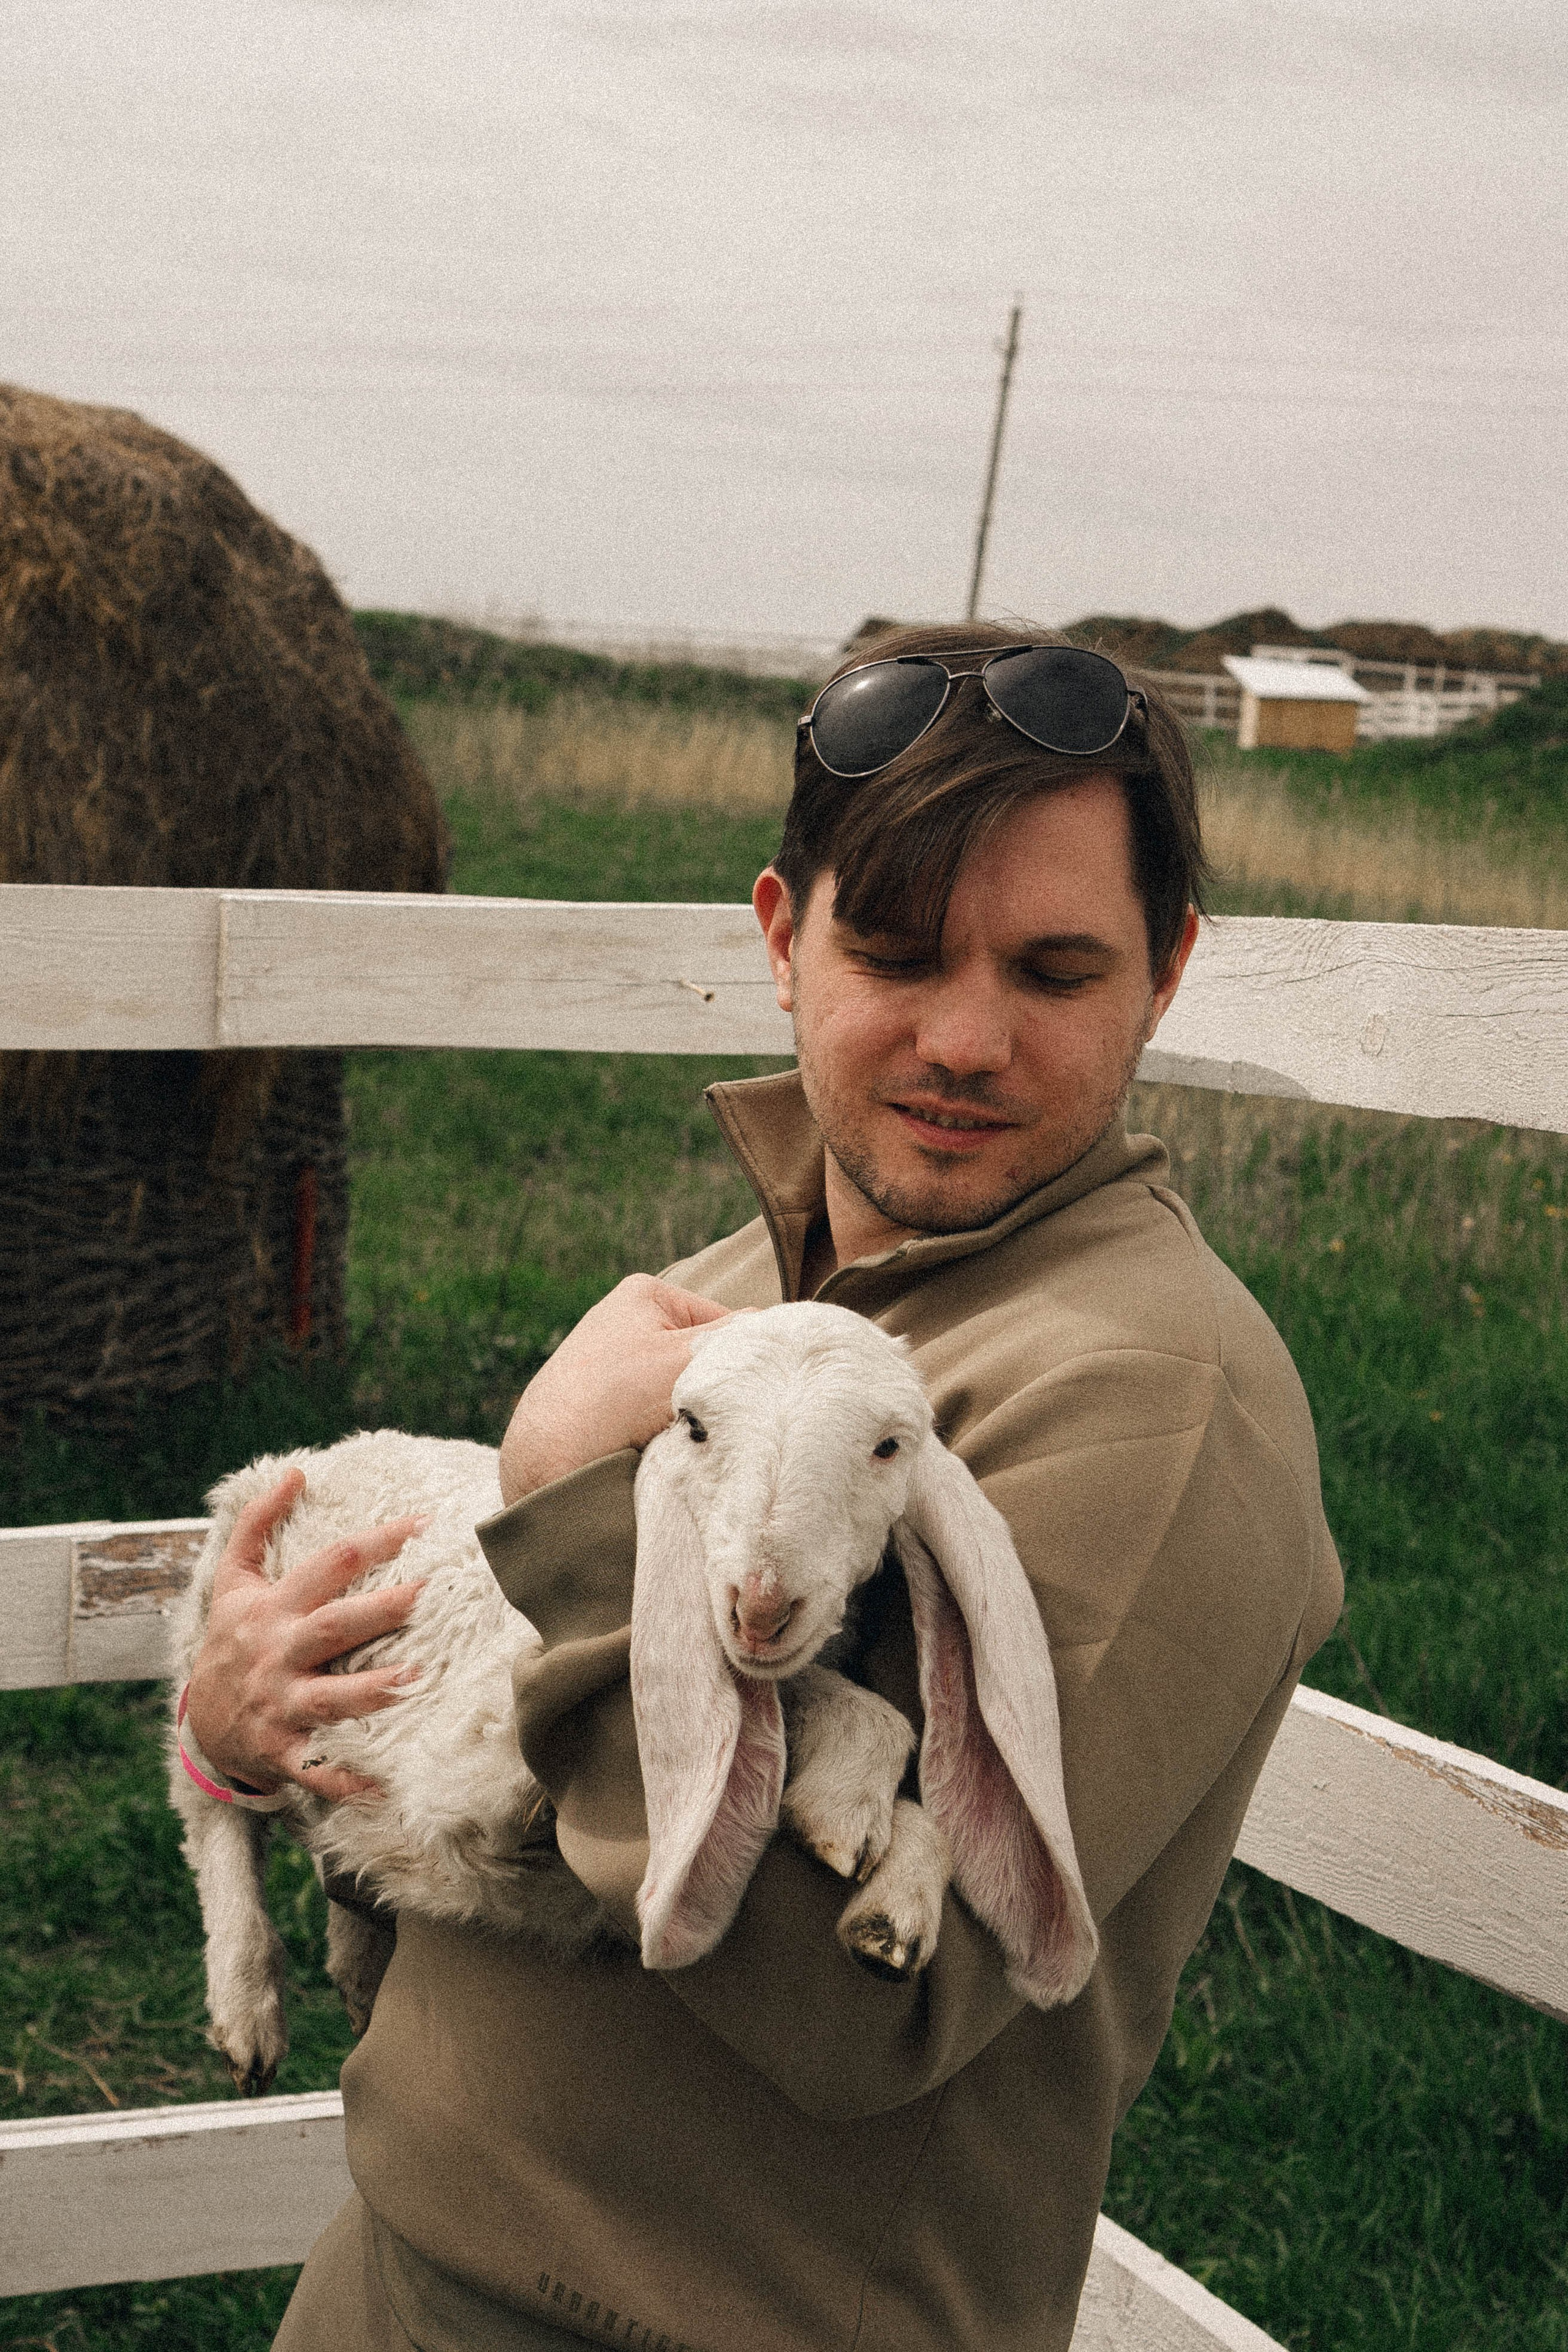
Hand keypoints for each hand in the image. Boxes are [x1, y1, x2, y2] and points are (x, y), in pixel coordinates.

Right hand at [183, 1468, 426, 1801]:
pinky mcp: (284, 1752)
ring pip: (332, 1699)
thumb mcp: (233, 1581)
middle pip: (335, 1627)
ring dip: (375, 1692)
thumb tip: (294, 1471)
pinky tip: (386, 1783)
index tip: (423, 1523)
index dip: (375, 1541)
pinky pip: (319, 1769)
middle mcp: (279, 1655)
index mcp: (273, 1610)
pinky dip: (348, 1780)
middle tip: (430, 1593)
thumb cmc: (231, 1641)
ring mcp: (281, 1706)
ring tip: (420, 1679)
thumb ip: (256, 1523)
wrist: (200, 1725)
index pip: (329, 1566)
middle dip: (382, 1610)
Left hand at [499, 1274, 733, 1504]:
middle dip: (710, 1387)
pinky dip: (664, 1430)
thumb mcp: (685, 1357)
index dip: (739, 1359)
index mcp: (647, 1294)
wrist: (546, 1461)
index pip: (726, 1322)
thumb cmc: (611, 1399)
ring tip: (676, 1432)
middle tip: (707, 1415)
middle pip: (702, 1357)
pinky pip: (657, 1415)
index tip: (738, 1390)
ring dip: (689, 1413)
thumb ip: (737, 1337)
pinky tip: (655, 1445)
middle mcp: (627, 1322)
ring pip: (683, 1391)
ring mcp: (615, 1365)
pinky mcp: (606, 1405)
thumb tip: (782, 1328)